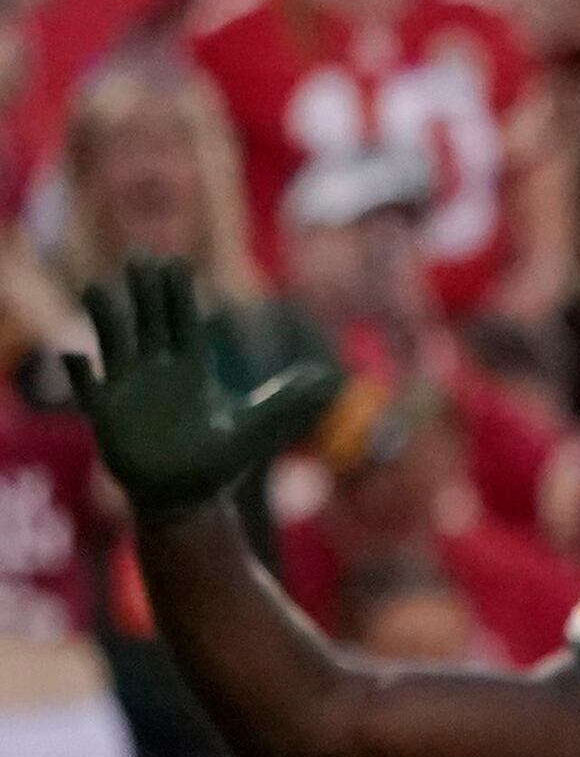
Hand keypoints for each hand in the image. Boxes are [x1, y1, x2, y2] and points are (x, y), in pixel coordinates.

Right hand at [69, 261, 335, 518]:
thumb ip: (286, 403)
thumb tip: (328, 379)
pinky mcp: (105, 415)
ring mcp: (127, 389)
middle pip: (149, 323)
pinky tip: (73, 356)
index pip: (184, 323)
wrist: (185, 499)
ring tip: (96, 289)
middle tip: (140, 258)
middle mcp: (157, 371)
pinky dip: (79, 374)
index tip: (173, 261)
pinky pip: (87, 389)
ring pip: (113, 344)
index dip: (178, 295)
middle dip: (144, 293)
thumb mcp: (255, 430)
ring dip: (105, 318)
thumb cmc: (219, 463)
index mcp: (192, 371)